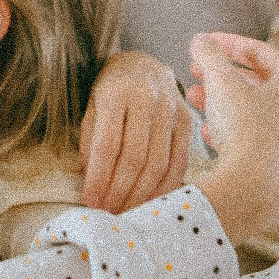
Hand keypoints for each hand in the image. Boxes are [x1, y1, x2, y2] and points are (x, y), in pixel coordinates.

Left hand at [79, 51, 190, 211]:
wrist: (143, 65)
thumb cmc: (111, 91)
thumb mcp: (93, 108)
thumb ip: (91, 144)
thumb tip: (93, 187)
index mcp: (117, 93)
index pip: (108, 145)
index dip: (99, 178)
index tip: (90, 201)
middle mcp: (148, 98)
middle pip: (135, 157)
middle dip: (119, 191)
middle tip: (108, 213)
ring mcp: (172, 108)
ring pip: (159, 163)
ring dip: (141, 194)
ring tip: (126, 212)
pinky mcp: (188, 119)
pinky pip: (180, 161)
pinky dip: (166, 187)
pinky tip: (151, 201)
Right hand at [187, 32, 278, 243]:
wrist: (254, 185)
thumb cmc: (246, 128)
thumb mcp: (222, 82)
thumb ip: (210, 55)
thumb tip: (201, 41)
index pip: (260, 52)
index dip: (227, 43)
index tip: (204, 42)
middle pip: (256, 82)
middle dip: (221, 75)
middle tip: (196, 69)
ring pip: (251, 110)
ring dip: (220, 100)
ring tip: (193, 96)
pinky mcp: (277, 160)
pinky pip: (251, 136)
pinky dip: (229, 127)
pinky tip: (208, 131)